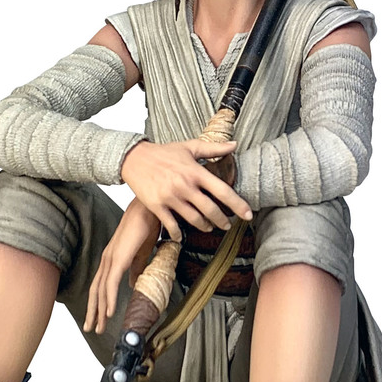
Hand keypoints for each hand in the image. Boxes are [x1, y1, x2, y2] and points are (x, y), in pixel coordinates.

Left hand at [84, 199, 161, 335]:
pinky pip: (111, 283)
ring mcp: (111, 259)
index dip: (98, 303)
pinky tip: (109, 312)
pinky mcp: (119, 258)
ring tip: (99, 326)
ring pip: (101, 290)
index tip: (98, 318)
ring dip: (99, 310)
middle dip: (94, 311)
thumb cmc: (147, 227)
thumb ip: (136, 271)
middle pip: (96, 291)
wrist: (150, 209)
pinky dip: (110, 299)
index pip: (101, 286)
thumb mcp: (141, 254)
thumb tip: (133, 285)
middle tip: (91, 328)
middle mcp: (107, 260)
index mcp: (112, 259)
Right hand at [119, 139, 251, 241]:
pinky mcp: (157, 206)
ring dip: (205, 226)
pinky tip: (181, 236)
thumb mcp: (189, 147)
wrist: (134, 158)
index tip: (248, 215)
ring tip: (208, 227)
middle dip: (222, 221)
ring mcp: (170, 197)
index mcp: (196, 172)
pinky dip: (178, 234)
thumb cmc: (164, 152)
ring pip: (194, 219)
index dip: (238, 205)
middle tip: (227, 225)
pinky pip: (171, 225)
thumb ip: (214, 148)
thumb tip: (235, 145)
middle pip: (210, 210)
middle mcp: (185, 186)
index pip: (223, 191)